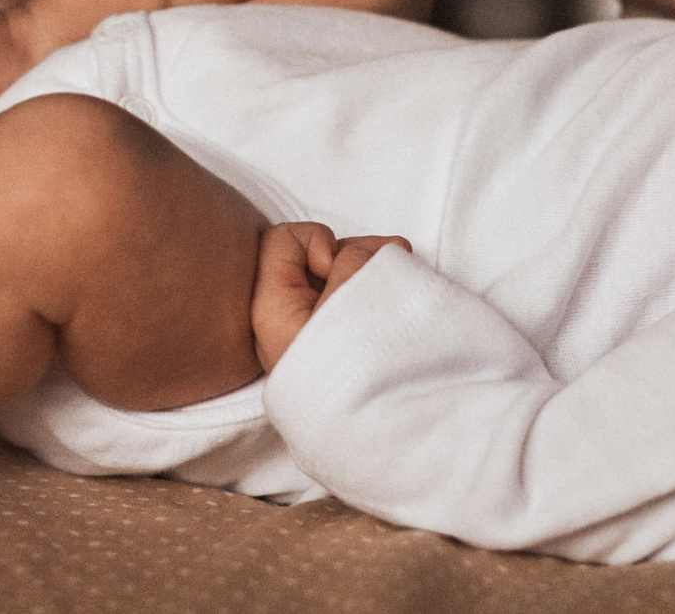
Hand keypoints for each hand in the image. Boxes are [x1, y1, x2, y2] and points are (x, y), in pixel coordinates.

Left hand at [252, 221, 409, 369]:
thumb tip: (366, 252)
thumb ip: (352, 261)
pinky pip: (346, 304)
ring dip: (369, 270)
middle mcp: (284, 321)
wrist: (380, 432)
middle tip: (392, 255)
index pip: (282, 242)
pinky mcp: (333, 348)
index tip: (338, 269)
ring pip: (334, 280)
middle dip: (354, 252)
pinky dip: (371, 293)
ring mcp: (309, 336)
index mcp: (271, 310)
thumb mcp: (349, 300)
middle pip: (311, 259)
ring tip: (403, 271)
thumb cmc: (354, 364)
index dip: (317, 242)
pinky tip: (396, 292)